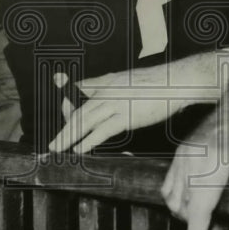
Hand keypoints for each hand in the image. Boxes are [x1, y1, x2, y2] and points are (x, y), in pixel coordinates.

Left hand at [48, 51, 228, 153]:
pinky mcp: (126, 116)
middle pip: (79, 110)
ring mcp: (115, 103)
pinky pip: (102, 130)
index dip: (67, 98)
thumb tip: (99, 94)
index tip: (56, 99)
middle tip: (52, 143)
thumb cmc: (158, 83)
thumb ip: (113, 86)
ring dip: (68, 136)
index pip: (81, 90)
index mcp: (108, 82)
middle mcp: (107, 91)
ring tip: (57, 148)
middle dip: (63, 126)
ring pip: (85, 121)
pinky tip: (79, 149)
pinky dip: (88, 140)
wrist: (176, 82)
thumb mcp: (129, 79)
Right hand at [161, 60, 228, 229]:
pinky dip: (176, 198)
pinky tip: (190, 202)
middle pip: (185, 204)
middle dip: (197, 224)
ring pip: (173, 196)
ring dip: (186, 213)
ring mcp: (183, 154)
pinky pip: (168, 183)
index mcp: (210, 159)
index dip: (196, 229)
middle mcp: (191, 158)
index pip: (199, 203)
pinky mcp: (180, 152)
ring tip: (207, 218)